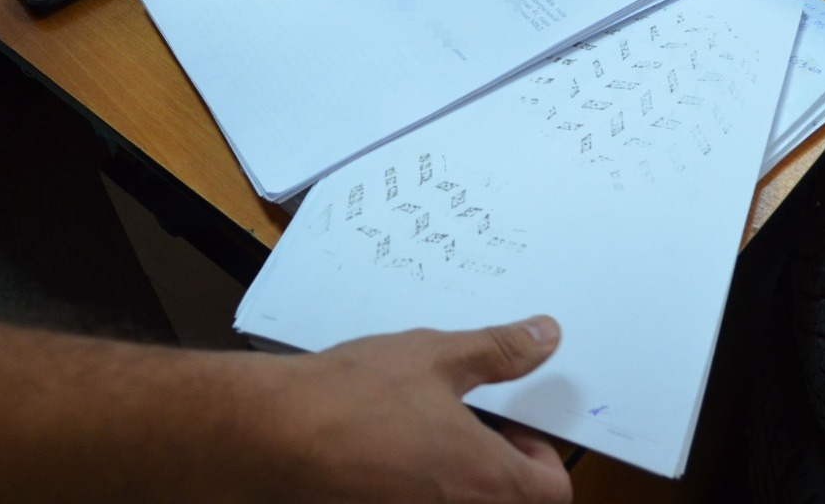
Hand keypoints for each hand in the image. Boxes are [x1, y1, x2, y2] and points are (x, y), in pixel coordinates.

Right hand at [244, 316, 571, 503]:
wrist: (272, 434)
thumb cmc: (355, 395)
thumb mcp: (438, 356)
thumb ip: (500, 350)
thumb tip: (546, 336)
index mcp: (488, 480)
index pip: (553, 490)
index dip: (543, 457)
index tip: (513, 427)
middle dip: (501, 470)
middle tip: (468, 428)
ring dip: (458, 479)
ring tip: (423, 435)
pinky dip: (418, 486)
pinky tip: (386, 453)